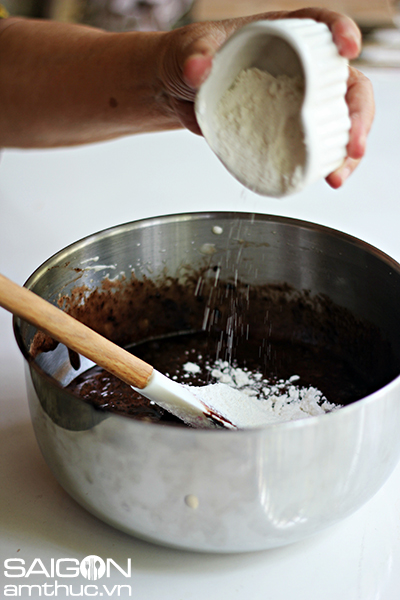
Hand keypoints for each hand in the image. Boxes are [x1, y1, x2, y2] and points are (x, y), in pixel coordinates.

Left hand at [159, 7, 373, 188]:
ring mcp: (296, 100)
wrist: (177, 91)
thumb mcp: (189, 51)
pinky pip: (314, 143)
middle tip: (352, 143)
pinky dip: (324, 162)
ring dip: (347, 148)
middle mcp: (299, 67)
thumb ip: (194, 57)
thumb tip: (198, 69)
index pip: (322, 25)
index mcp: (282, 35)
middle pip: (345, 82)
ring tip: (337, 175)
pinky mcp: (286, 128)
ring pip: (338, 118)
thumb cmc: (188, 60)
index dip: (342, 32)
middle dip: (358, 113)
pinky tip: (325, 178)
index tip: (349, 48)